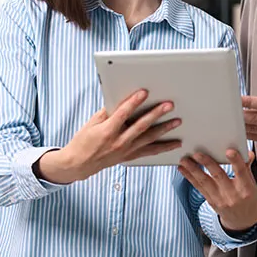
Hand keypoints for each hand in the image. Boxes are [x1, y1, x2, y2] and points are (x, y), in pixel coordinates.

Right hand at [35, 90, 181, 182]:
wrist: (79, 164)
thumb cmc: (83, 141)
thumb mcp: (92, 123)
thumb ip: (108, 111)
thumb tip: (122, 100)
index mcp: (107, 131)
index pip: (123, 114)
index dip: (134, 102)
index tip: (144, 92)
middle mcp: (118, 142)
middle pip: (141, 126)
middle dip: (156, 114)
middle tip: (169, 105)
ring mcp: (126, 151)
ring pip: (149, 139)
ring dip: (165, 130)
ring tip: (177, 121)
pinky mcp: (130, 157)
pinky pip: (150, 152)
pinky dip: (163, 148)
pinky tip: (175, 144)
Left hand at [178, 149, 256, 232]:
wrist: (242, 221)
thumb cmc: (248, 200)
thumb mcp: (252, 184)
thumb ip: (246, 167)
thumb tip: (247, 153)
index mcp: (246, 188)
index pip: (241, 172)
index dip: (235, 161)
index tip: (229, 151)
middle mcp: (232, 194)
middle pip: (218, 176)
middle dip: (207, 163)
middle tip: (197, 154)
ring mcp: (220, 199)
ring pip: (205, 182)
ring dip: (193, 170)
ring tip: (184, 160)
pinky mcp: (210, 202)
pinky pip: (199, 188)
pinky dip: (190, 177)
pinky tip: (183, 169)